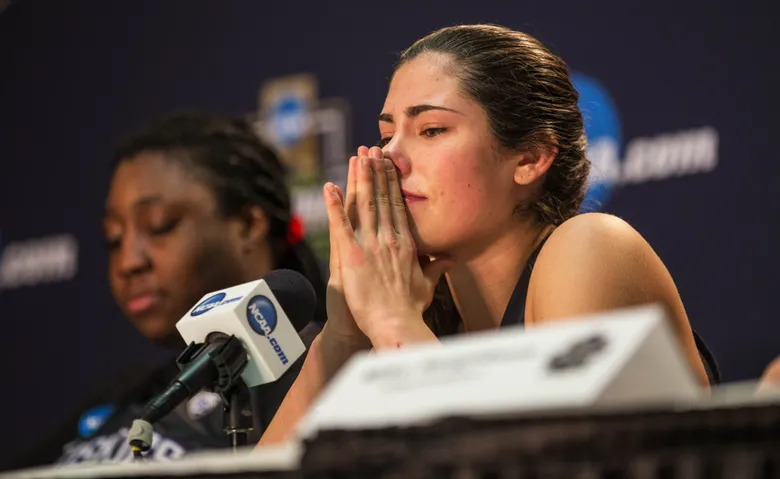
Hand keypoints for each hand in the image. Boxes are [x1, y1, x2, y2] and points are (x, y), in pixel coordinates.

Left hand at [323, 146, 453, 347]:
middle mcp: (389, 238)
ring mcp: (369, 245)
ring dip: (359, 179)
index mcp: (405, 243)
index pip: (398, 206)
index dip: (392, 183)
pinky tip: (328, 187)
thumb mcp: (427, 284)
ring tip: (356, 157)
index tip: (389, 164)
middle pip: (381, 198)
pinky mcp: (351, 254)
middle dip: (376, 171)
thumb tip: (450, 258)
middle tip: (371, 150)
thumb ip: (436, 267)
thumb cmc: (410, 309)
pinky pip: (340, 225)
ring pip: (363, 204)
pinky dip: (333, 205)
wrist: (395, 324)